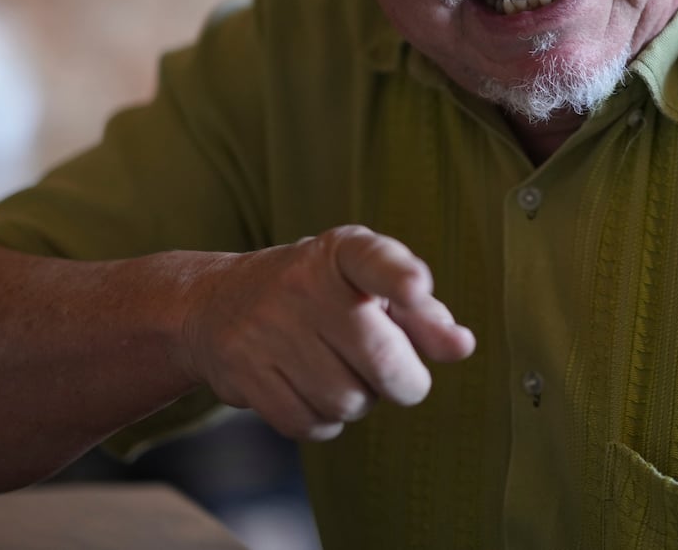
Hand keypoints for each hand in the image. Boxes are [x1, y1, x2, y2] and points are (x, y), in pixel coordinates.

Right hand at [176, 225, 475, 440]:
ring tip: (341, 372)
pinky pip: (309, 424)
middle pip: (380, 358)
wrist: (217, 302)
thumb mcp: (368, 285)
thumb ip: (421, 314)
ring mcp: (266, 328)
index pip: (374, 259)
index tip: (418, 287)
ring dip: (358, 402)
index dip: (399, 277)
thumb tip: (460, 346)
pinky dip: (322, 422)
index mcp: (342, 252)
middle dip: (406, 382)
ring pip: (346, 401)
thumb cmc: (318, 293)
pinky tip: (312, 391)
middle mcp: (302, 283)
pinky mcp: (242, 371)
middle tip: (399, 377)